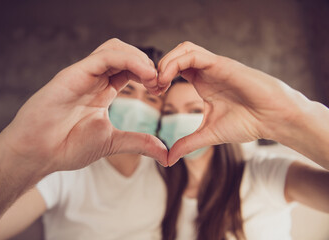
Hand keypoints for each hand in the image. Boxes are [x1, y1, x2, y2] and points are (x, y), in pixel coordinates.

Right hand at [0, 38, 167, 174]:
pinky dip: (128, 59)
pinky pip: (104, 56)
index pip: (130, 70)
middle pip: (125, 54)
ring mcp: (83, 75)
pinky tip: (143, 73)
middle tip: (160, 83)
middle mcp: (94, 79)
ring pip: (115, 48)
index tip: (162, 90)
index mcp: (102, 91)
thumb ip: (139, 143)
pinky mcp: (73, 73)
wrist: (38, 154)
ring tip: (152, 78)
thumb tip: (165, 154)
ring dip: (139, 58)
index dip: (149, 75)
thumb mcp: (112, 142)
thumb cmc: (67, 147)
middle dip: (147, 64)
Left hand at [158, 41, 308, 165]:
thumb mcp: (209, 134)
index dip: (160, 78)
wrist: (273, 119)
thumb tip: (167, 160)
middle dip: (159, 68)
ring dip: (165, 63)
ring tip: (159, 83)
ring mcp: (214, 65)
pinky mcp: (221, 63)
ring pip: (183, 49)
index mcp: (203, 82)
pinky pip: (192, 54)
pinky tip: (167, 80)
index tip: (154, 94)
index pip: (175, 69)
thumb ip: (187, 144)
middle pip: (176, 55)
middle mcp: (207, 71)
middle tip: (153, 88)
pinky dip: (175, 63)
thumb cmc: (248, 123)